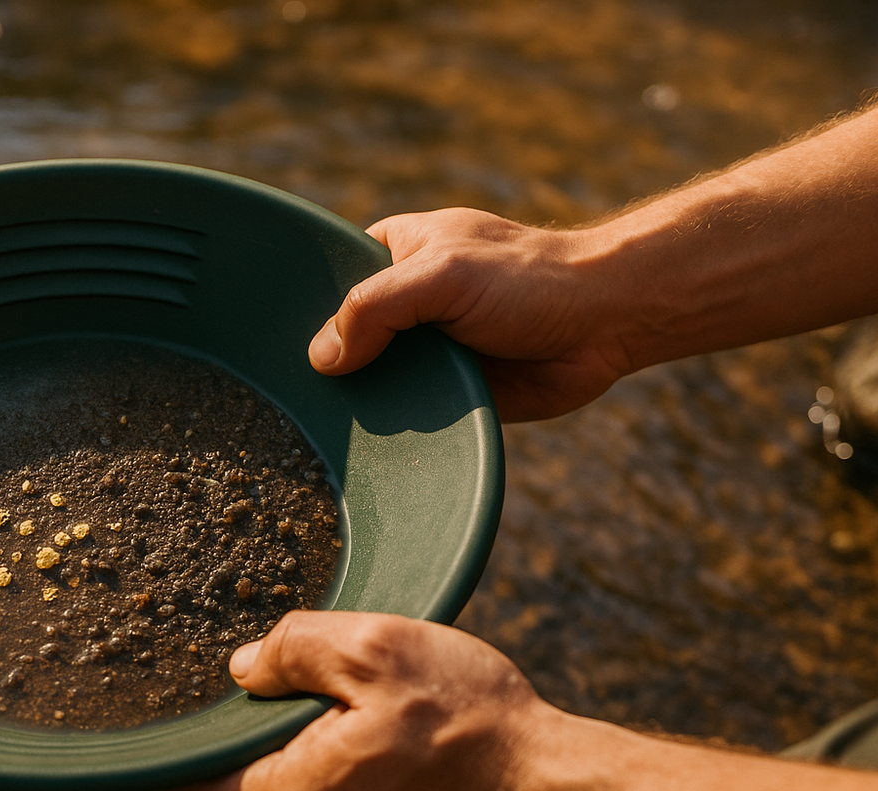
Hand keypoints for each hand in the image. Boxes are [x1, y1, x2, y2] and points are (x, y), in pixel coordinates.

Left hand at [132, 611, 559, 790]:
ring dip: (285, 746)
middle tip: (279, 674)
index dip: (148, 746)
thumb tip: (242, 667)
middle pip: (217, 787)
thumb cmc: (467, 724)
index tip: (148, 699)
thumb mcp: (375, 650)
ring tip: (339, 702)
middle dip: (235, 731)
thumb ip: (291, 648)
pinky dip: (318, 768)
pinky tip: (363, 732)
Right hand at [309, 208, 635, 421]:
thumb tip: (321, 358)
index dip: (303, 310)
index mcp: (394, 254)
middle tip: (290, 400)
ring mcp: (425, 350)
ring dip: (361, 403)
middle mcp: (405, 302)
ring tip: (320, 430)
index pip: (329, 281)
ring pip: (373, 381)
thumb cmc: (529, 280)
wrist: (606, 324)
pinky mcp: (448, 393)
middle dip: (328, 367)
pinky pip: (408, 416)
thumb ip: (375, 308)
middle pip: (345, 338)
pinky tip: (366, 448)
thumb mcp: (440, 276)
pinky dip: (394, 430)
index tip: (271, 345)